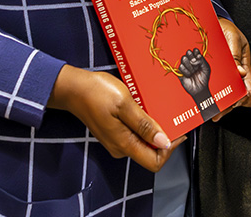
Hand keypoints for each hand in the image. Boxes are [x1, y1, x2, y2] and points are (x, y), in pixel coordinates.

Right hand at [48, 64, 176, 171]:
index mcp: (124, 144)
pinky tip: (144, 107)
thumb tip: (164, 142)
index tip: (177, 129)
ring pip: (144, 141)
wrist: (73, 88)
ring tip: (156, 107)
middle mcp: (121, 147)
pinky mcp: (115, 132)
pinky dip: (144, 123)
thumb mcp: (125, 104)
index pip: (155, 162)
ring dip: (154, 127)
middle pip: (151, 152)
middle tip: (170, 115)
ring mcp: (117, 140)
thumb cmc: (96, 93)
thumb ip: (145, 125)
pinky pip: (135, 133)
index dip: (170, 148)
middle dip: (164, 136)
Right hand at [177, 49, 211, 100]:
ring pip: (183, 59)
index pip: (194, 51)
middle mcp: (190, 61)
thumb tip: (195, 58)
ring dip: (190, 66)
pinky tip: (189, 75)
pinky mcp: (180, 72)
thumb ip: (202, 60)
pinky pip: (180, 67)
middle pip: (187, 53)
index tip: (198, 56)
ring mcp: (185, 66)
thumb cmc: (204, 78)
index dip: (196, 52)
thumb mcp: (206, 68)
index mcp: (197, 59)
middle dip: (192, 57)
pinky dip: (186, 71)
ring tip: (193, 71)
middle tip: (195, 63)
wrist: (200, 89)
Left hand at [214, 17, 250, 119]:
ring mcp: (225, 77)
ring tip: (208, 108)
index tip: (237, 100)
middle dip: (228, 107)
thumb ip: (235, 55)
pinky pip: (213, 89)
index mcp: (245, 67)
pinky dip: (209, 95)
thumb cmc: (226, 29)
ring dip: (218, 104)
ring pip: (225, 98)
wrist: (212, 23)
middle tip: (218, 111)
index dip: (246, 99)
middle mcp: (236, 76)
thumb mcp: (232, 38)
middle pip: (237, 100)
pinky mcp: (213, 75)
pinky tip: (203, 98)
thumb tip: (241, 72)